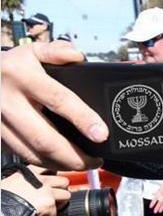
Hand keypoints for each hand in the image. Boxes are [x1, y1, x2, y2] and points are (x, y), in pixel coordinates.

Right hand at [0, 42, 108, 169]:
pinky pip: (22, 155)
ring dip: (61, 164)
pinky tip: (61, 162)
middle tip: (95, 160)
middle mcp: (8, 101)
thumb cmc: (9, 66)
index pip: (58, 100)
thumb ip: (55, 51)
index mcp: (21, 76)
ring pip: (33, 152)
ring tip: (84, 164)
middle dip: (74, 156)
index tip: (101, 134)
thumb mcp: (30, 51)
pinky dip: (44, 163)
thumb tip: (77, 56)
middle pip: (45, 138)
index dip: (83, 119)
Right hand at [1, 165, 70, 215]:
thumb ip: (23, 181)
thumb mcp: (9, 183)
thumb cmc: (1, 200)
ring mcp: (47, 192)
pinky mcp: (49, 205)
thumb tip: (30, 185)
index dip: (51, 176)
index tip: (50, 182)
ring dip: (60, 203)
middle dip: (60, 190)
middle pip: (63, 181)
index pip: (49, 169)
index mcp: (28, 173)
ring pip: (66, 195)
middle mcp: (40, 180)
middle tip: (52, 198)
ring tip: (48, 209)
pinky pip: (56, 212)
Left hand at [149, 181, 162, 213]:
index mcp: (161, 191)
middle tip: (155, 211)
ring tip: (159, 211)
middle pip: (160, 202)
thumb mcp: (161, 186)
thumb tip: (153, 193)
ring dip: (162, 208)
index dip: (153, 203)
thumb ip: (157, 191)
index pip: (155, 198)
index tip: (151, 206)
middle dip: (157, 207)